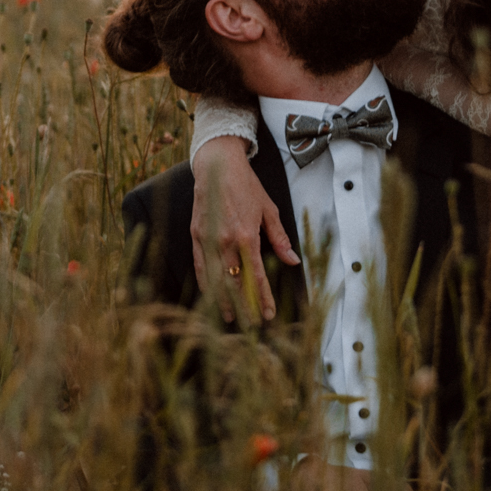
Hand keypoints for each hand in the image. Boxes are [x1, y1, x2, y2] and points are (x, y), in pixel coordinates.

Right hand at [190, 136, 299, 322]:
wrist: (217, 165)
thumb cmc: (246, 185)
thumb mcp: (268, 209)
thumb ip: (279, 238)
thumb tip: (293, 261)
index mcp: (247, 236)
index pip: (257, 277)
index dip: (263, 298)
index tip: (268, 315)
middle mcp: (226, 241)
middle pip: (235, 283)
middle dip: (244, 306)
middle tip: (251, 325)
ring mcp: (209, 239)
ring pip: (215, 279)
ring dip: (223, 300)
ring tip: (230, 318)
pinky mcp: (196, 235)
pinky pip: (199, 266)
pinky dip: (205, 284)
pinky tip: (210, 296)